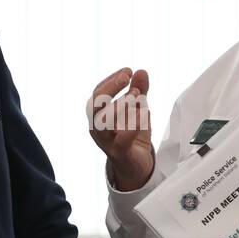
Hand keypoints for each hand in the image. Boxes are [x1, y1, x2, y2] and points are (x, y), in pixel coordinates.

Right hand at [88, 67, 153, 190]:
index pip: (98, 92)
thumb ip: (139, 90)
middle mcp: (97, 127)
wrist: (137, 166)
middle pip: (94, 105)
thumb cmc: (132, 136)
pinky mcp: (119, 153)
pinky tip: (143, 114)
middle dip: (109, 88)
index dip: (111, 79)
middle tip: (126, 77)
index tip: (128, 71)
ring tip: (136, 94)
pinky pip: (122, 140)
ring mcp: (106, 141)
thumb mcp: (138, 109)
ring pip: (103, 123)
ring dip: (119, 105)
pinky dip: (133, 125)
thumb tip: (141, 72)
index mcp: (99, 114)